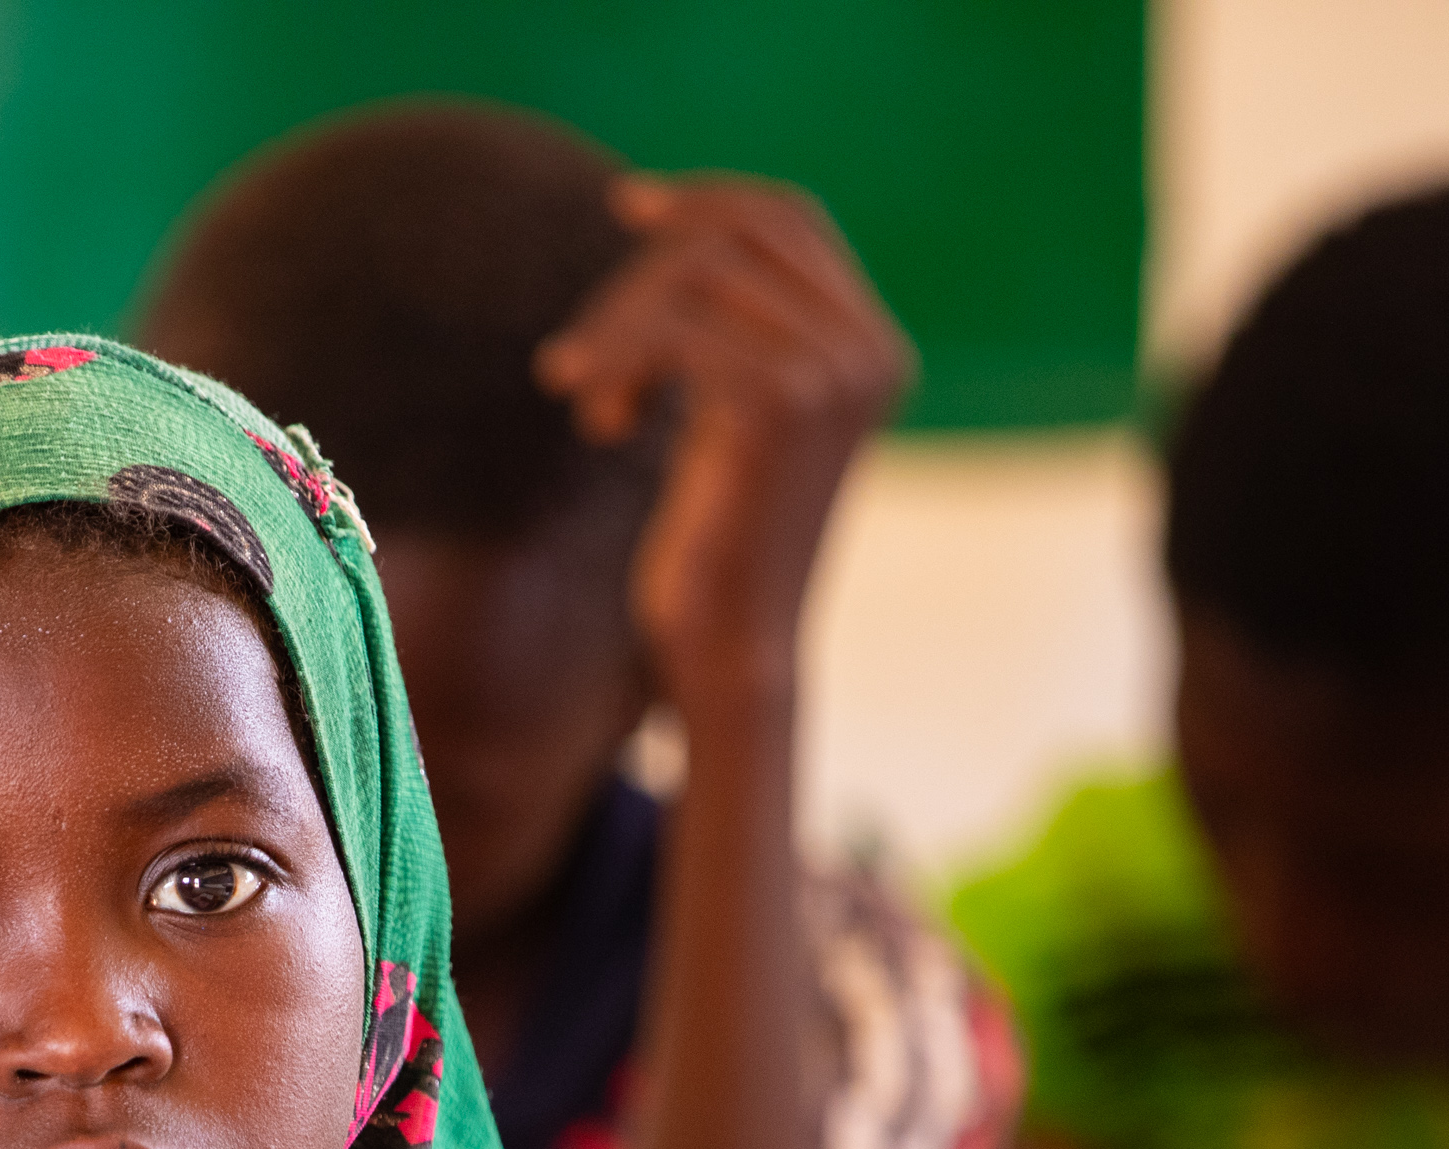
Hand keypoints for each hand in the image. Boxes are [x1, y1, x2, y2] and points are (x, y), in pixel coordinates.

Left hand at [534, 175, 909, 705]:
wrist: (733, 648)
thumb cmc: (716, 546)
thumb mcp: (727, 419)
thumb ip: (730, 330)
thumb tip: (665, 225)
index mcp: (873, 347)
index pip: (790, 220)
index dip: (706, 201)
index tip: (626, 207)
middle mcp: (871, 350)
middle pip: (734, 236)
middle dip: (637, 279)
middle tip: (575, 357)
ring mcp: (835, 371)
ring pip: (693, 276)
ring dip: (615, 333)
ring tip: (586, 402)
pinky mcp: (782, 402)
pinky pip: (675, 331)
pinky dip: (618, 366)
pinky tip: (603, 425)